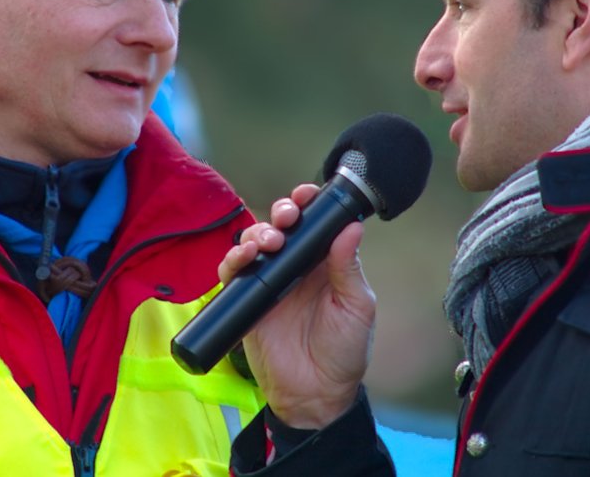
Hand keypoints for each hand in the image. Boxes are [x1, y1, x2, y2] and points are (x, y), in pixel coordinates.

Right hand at [219, 184, 375, 428]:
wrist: (316, 395)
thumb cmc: (344, 352)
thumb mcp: (356, 307)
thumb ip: (349, 268)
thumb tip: (352, 226)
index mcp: (325, 264)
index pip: (314, 224)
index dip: (308, 204)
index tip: (307, 194)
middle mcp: (296, 267)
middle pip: (281, 225)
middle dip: (281, 212)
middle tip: (286, 217)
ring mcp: (269, 282)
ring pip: (254, 242)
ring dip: (257, 232)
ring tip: (268, 242)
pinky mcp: (246, 301)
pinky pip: (233, 272)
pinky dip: (234, 258)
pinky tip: (244, 256)